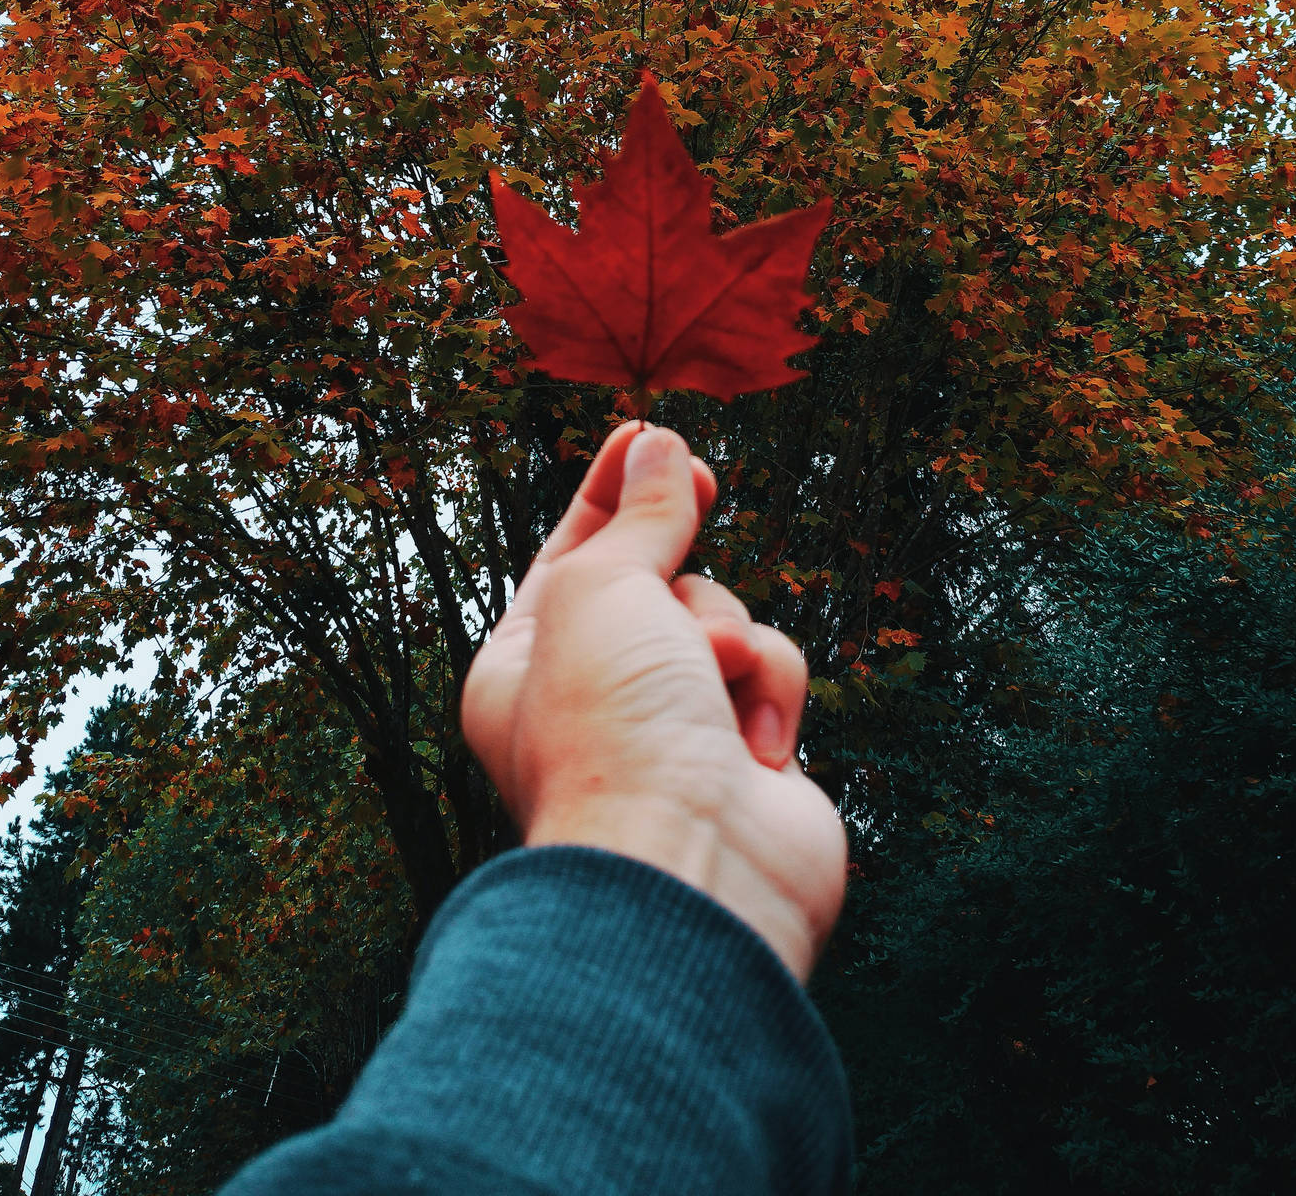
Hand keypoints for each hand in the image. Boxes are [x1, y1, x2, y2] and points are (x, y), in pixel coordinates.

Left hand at [460, 422, 847, 982]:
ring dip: (726, 633)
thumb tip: (657, 445)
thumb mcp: (604, 589)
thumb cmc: (612, 732)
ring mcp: (674, 730)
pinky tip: (754, 745)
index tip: (645, 430)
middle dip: (677, 554)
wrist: (689, 865)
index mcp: (524, 666)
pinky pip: (772, 673)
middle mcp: (595, 698)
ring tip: (710, 680)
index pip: (570, 553)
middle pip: (657, 579)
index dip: (607, 489)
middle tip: (699, 479)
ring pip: (725, 618)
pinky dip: (770, 689)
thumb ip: (639, 517)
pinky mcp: (747, 756)